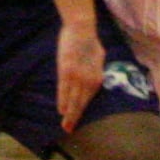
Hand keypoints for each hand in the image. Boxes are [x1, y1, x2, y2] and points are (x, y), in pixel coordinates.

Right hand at [54, 20, 105, 134]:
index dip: (82, 111)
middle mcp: (88, 81)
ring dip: (68, 114)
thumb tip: (94, 77)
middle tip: (69, 130)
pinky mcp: (66, 72)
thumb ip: (96, 70)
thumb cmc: (90, 42)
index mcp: (97, 78)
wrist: (81, 29)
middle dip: (75, 118)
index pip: (88, 99)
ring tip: (65, 125)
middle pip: (80, 103)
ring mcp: (77, 77)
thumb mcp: (99, 59)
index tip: (78, 121)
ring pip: (72, 100)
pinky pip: (63, 90)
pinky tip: (61, 110)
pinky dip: (62, 101)